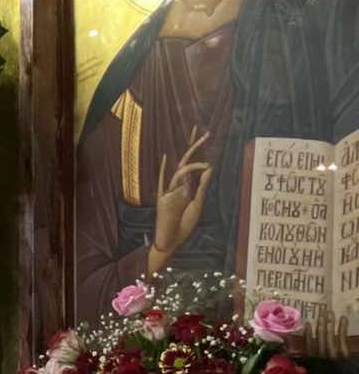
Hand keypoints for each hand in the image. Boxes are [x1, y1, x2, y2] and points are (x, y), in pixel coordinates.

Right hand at [148, 127, 212, 272]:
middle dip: (196, 146)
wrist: (171, 241)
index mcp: (186, 186)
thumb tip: (209, 168)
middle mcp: (178, 185)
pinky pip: (168, 183)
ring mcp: (170, 190)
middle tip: (206, 132)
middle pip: (187, 160)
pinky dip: (172, 173)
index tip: (206, 134)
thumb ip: (201, 187)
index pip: (193, 163)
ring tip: (206, 165)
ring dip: (193, 165)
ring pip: (181, 171)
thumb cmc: (183, 225)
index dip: (198, 149)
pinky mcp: (164, 198)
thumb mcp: (197, 205)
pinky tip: (169, 158)